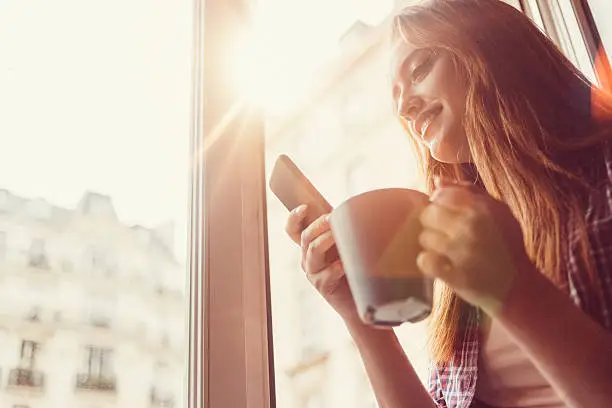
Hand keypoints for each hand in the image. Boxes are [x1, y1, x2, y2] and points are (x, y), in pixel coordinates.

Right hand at [285, 205, 359, 321]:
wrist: (359, 299)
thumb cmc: (353, 268)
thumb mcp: (344, 245)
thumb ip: (341, 229)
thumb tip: (350, 208)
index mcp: (310, 246)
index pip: (292, 230)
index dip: (294, 217)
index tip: (304, 207)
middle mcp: (307, 258)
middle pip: (305, 236)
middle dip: (319, 224)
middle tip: (333, 217)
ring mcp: (313, 272)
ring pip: (313, 250)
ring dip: (327, 239)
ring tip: (340, 236)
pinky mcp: (322, 286)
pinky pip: (327, 273)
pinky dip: (337, 266)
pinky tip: (347, 264)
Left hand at [417, 181, 533, 314]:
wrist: (519, 287)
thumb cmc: (506, 245)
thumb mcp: (498, 212)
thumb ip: (467, 192)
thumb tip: (436, 181)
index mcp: (483, 208)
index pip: (441, 195)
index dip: (439, 205)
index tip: (447, 216)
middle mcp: (472, 226)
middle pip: (429, 214)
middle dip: (432, 224)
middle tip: (444, 234)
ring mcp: (463, 251)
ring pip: (425, 237)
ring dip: (432, 245)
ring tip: (446, 251)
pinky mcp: (456, 275)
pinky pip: (425, 260)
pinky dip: (428, 263)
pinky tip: (440, 264)